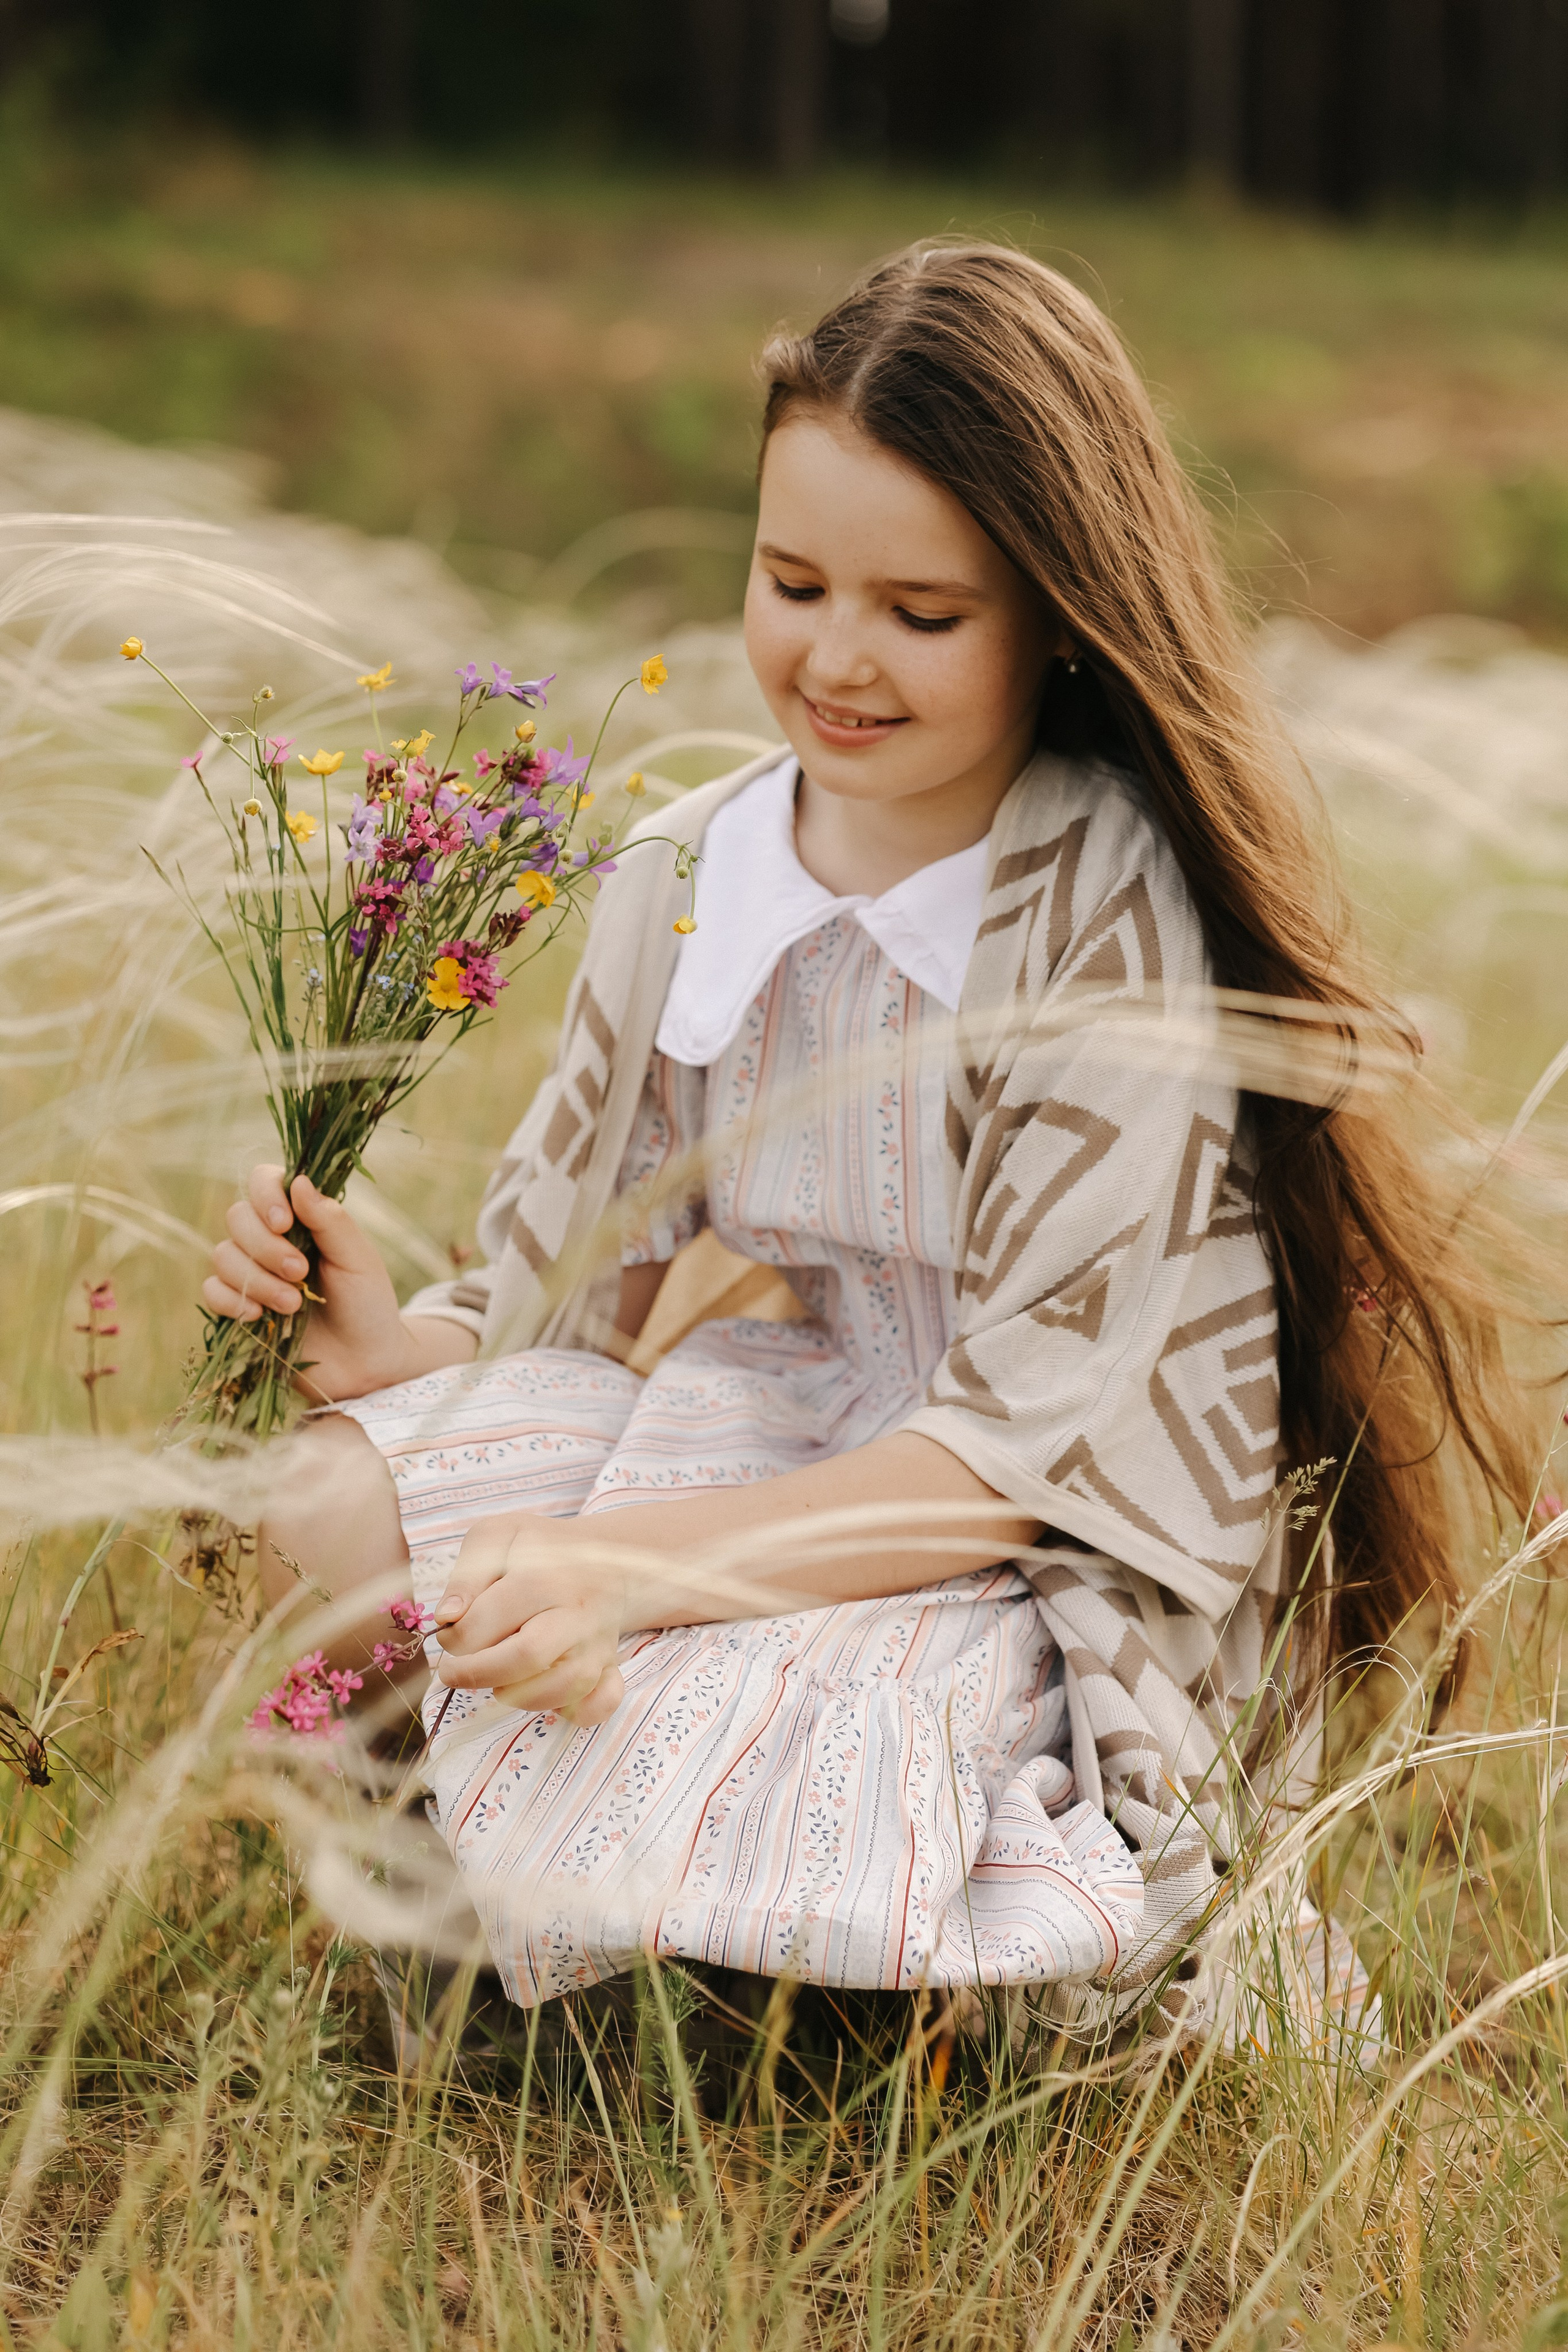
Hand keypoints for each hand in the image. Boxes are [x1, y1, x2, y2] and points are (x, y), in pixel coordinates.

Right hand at [203, 1165, 429, 1401]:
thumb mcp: (358, 1259)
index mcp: (301, 1217)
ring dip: (258, 1281)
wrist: (363, 1363)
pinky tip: (258, 1316)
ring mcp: (251, 1271)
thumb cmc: (368, 1304)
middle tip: (301, 1273)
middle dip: (266, 1248)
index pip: (263, 1180)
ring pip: (222, 1255)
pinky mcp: (237, 1305)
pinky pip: (211, 1291)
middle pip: (238, 1218)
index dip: (264, 1195)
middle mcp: (270, 1238)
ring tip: (293, 1304)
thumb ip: (330, 1221)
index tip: (284, 1222)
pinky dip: (231, 1301)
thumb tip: (298, 1181)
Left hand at [432, 1513, 628, 1727]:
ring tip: (499, 1677)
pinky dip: (574, 1712)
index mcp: (545, 1577)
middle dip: (477, 1672)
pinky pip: (601, 1703)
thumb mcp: (497, 1538)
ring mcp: (598, 1644)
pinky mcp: (610, 1667)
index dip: (455, 1636)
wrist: (603, 1556)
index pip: (489, 1619)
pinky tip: (548, 1697)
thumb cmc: (539, 1549)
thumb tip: (448, 1617)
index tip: (448, 1633)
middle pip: (527, 1657)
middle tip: (453, 1672)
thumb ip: (467, 1574)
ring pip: (561, 1689)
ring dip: (517, 1695)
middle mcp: (577, 1613)